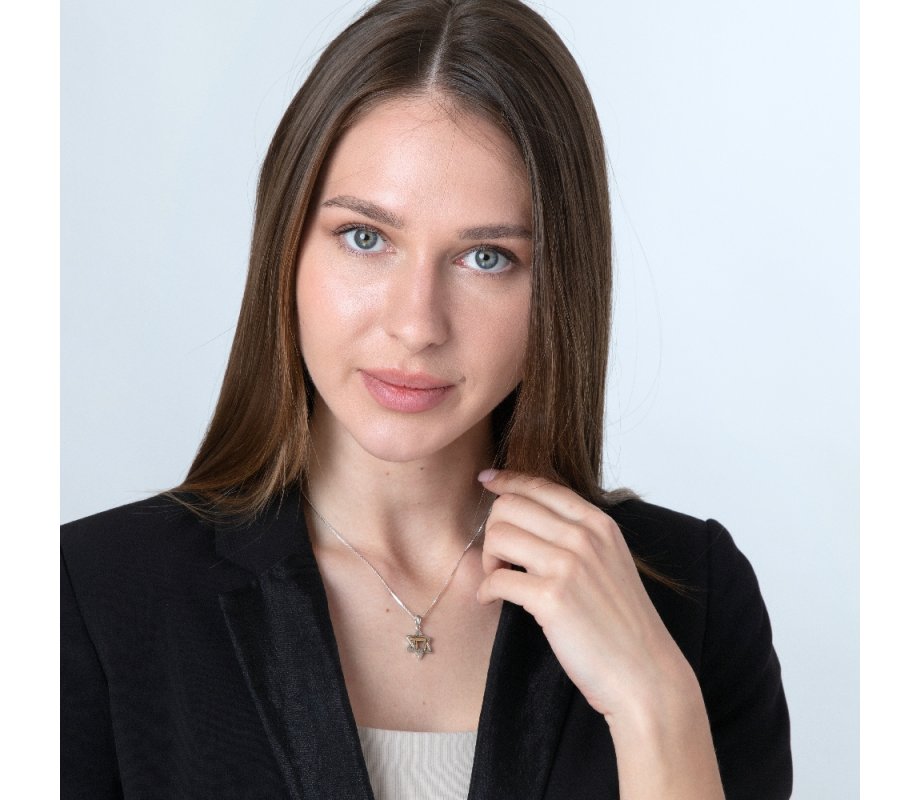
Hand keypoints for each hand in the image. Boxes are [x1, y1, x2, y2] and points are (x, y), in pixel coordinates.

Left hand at [476, 469, 695, 724]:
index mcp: (599, 524)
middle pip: (510, 505)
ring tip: (498, 578)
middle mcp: (585, 537)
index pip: (542, 486)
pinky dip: (486, 590)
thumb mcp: (610, 563)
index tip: (487, 481)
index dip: (507, 480)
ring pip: (498, 535)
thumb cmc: (622, 625)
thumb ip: (579, 537)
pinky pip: (496, 579)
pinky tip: (492, 600)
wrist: (644, 675)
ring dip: (488, 558)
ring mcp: (569, 566)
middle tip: (498, 557)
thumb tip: (530, 518)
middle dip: (493, 528)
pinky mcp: (552, 598)